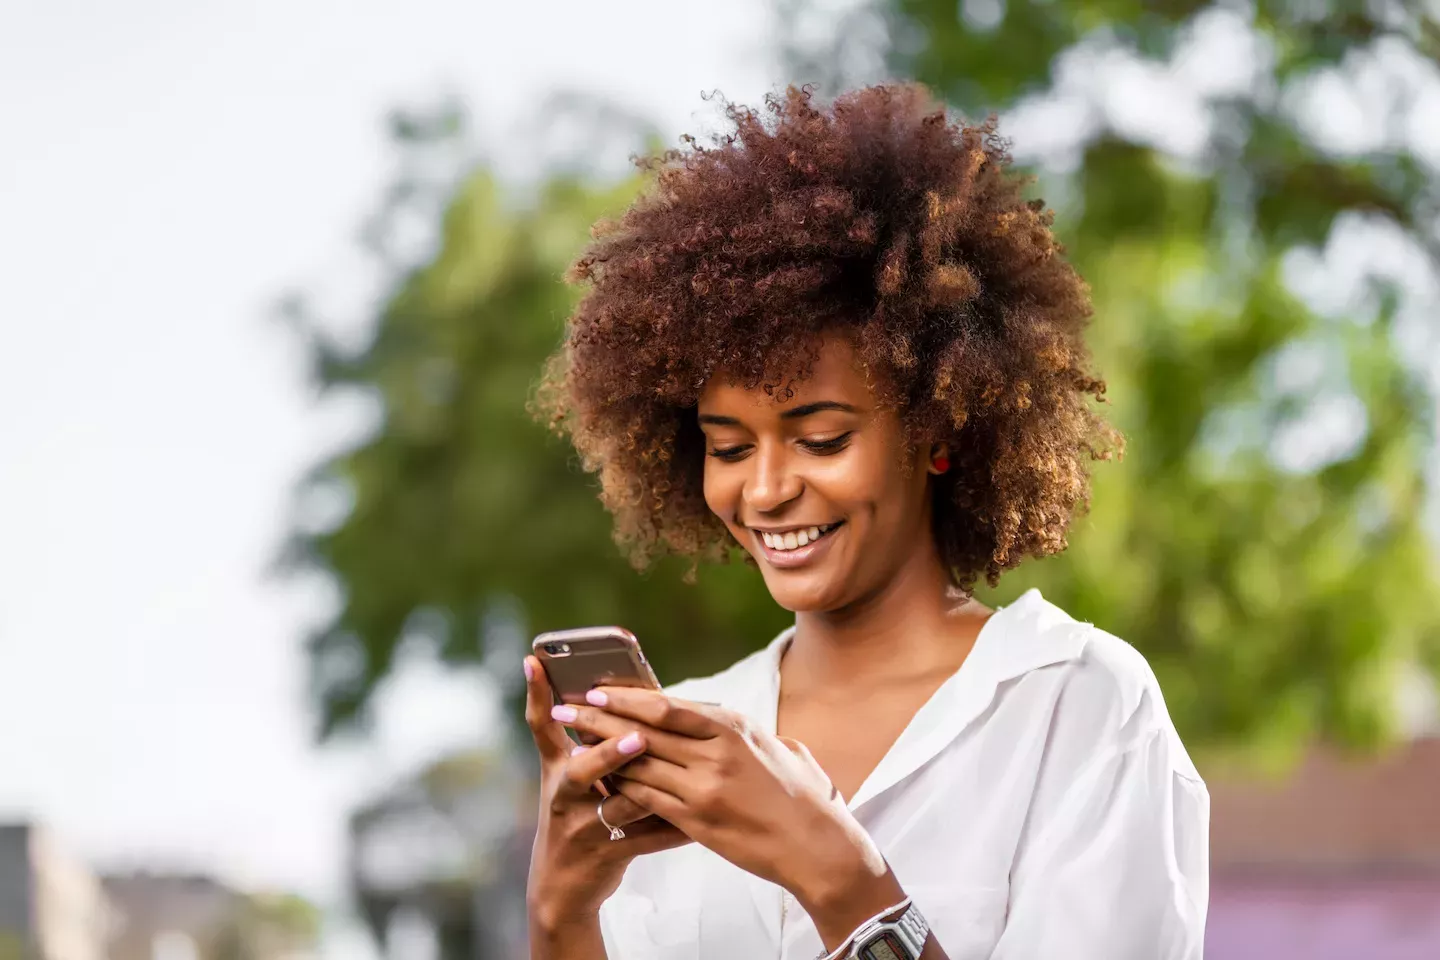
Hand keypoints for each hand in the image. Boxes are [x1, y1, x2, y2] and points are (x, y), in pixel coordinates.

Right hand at [522, 658, 691, 934]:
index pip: (542, 726)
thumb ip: (589, 741)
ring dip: (649, 790)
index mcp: (557, 769)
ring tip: (677, 774)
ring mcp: (585, 828)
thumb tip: (625, 692)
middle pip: (580, 771)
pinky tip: (699, 822)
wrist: (564, 885)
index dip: (536, 693)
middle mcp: (565, 796)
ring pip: (620, 806)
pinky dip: (675, 830)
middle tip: (637, 737)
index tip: (534, 661)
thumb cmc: (577, 814)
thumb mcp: (569, 778)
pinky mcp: (609, 854)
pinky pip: (648, 840)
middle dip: (608, 754)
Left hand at [557, 687, 894, 926]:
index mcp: (733, 727)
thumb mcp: (775, 746)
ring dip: (601, 754)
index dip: (625, 697)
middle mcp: (716, 753)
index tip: (596, 689)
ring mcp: (705, 788)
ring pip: (639, 765)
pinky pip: (648, 800)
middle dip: (599, 718)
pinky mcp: (698, 821)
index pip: (666, 705)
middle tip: (566, 708)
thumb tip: (713, 718)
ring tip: (573, 744)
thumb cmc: (801, 794)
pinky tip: (602, 783)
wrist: (816, 845)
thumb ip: (739, 731)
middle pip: (643, 730)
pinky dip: (622, 789)